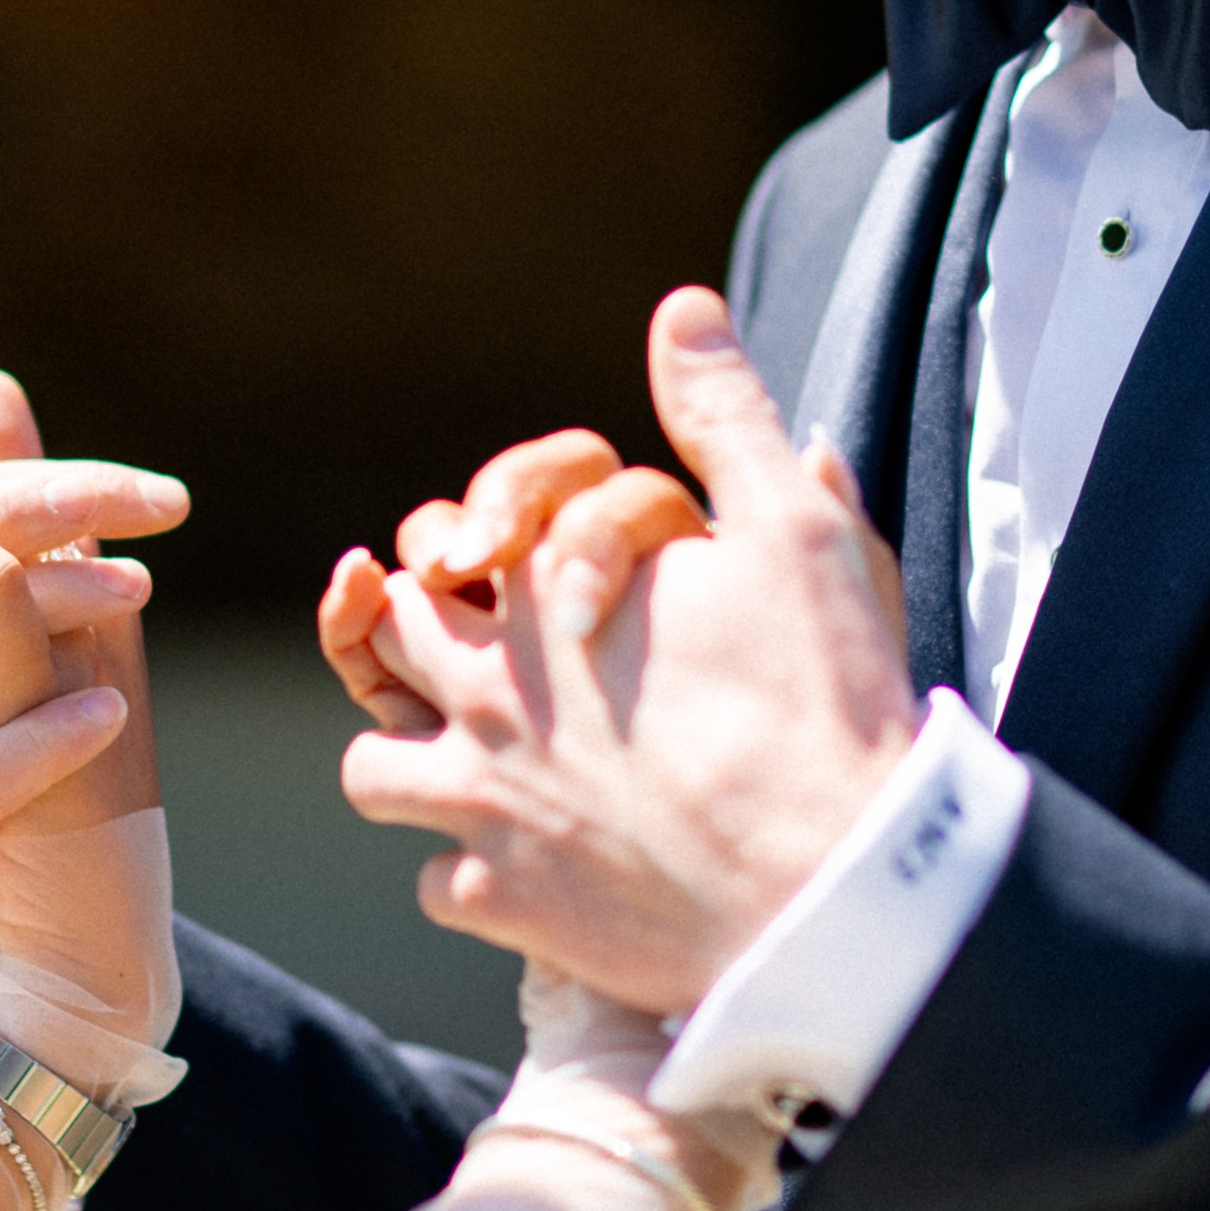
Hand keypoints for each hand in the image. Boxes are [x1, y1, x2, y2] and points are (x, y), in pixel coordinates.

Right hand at [0, 371, 180, 1048]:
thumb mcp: (46, 657)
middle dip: (20, 517)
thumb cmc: (49, 819)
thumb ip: (18, 541)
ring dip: (41, 610)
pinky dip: (39, 738)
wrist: (50, 988)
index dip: (12, 486)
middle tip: (140, 507)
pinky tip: (111, 714)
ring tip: (139, 595)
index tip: (139, 490)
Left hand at [338, 291, 921, 1015]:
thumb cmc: (822, 706)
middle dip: (421, 633)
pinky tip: (525, 866)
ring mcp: (479, 805)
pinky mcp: (500, 903)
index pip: (444, 539)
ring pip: (373, 768)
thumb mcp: (794, 529)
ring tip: (475, 761)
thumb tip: (682, 307)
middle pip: (388, 640)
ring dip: (414, 758)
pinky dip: (468, 873)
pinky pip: (433, 882)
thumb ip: (726, 414)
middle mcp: (483, 693)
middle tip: (482, 646)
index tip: (506, 562)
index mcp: (538, 593)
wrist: (836, 892)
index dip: (472, 540)